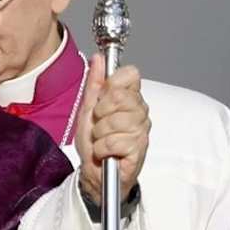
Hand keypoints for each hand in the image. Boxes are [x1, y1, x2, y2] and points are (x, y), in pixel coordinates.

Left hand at [73, 53, 149, 204]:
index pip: (130, 74)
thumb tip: (98, 58)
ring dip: (99, 133)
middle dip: (100, 113)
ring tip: (101, 140)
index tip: (102, 100)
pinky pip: (115, 141)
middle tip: (98, 125)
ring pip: (115, 120)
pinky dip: (103, 148)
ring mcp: (142, 130)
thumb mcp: (87, 109)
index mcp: (129, 97)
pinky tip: (106, 152)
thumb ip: (94, 84)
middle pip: (120, 96)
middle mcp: (140, 111)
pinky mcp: (140, 149)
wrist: (93, 171)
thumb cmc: (94, 140)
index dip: (112, 84)